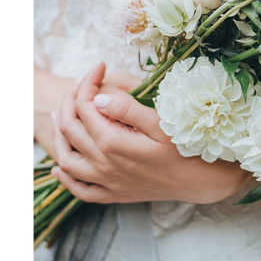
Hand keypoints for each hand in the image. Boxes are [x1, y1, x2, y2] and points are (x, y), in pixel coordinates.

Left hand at [51, 62, 251, 204]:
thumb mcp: (161, 123)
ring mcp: (106, 182)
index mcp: (114, 143)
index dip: (88, 82)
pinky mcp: (113, 195)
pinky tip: (60, 167)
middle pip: (72, 128)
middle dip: (71, 99)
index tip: (99, 66)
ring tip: (61, 114)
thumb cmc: (186, 147)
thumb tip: (98, 99)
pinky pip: (80, 189)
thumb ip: (127, 110)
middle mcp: (104, 164)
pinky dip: (65, 178)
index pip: (87, 106)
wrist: (201, 181)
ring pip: (67, 159)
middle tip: (82, 81)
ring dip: (59, 135)